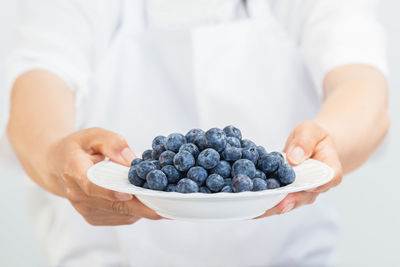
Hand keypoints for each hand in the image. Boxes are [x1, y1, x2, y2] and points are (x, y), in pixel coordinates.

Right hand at [45, 127, 161, 224]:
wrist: (58, 166)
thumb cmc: (78, 148)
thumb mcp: (93, 135)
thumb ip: (112, 143)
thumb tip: (131, 160)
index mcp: (74, 172)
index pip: (92, 186)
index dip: (111, 191)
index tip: (129, 192)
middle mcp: (79, 197)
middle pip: (115, 204)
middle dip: (144, 204)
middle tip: (169, 202)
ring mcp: (87, 210)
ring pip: (123, 213)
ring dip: (145, 206)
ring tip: (165, 196)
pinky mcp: (96, 218)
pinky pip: (124, 216)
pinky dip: (138, 208)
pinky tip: (148, 197)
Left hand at [257, 121, 342, 217]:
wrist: (310, 146)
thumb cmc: (312, 137)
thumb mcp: (310, 130)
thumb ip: (304, 141)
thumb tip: (293, 158)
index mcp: (329, 169)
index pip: (329, 179)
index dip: (318, 185)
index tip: (305, 187)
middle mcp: (316, 187)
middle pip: (305, 198)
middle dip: (288, 202)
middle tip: (275, 205)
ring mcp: (300, 193)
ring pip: (287, 203)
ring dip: (271, 207)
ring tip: (254, 209)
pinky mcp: (286, 194)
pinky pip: (275, 200)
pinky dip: (261, 202)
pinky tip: (247, 203)